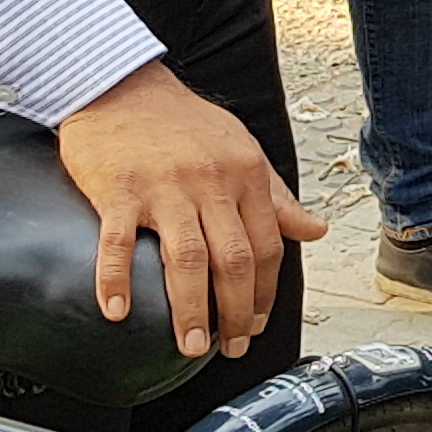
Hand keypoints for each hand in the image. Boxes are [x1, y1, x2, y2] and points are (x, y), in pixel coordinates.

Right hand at [55, 58, 329, 358]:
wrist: (120, 84)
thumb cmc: (181, 122)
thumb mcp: (241, 149)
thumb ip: (276, 196)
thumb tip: (315, 231)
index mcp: (245, 174)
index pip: (268, 245)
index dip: (265, 293)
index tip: (255, 323)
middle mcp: (210, 182)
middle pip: (234, 259)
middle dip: (236, 312)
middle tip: (230, 347)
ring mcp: (164, 186)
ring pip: (187, 259)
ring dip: (191, 310)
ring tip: (192, 345)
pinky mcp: (119, 189)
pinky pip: (119, 242)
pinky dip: (116, 280)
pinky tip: (117, 311)